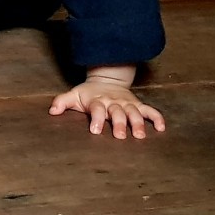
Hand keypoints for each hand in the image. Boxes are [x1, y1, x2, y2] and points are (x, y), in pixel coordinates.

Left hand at [49, 79, 165, 138]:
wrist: (106, 78)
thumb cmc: (88, 93)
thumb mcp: (73, 95)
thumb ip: (62, 102)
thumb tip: (51, 111)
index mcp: (97, 101)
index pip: (97, 109)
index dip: (96, 119)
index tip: (94, 130)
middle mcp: (113, 102)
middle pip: (117, 113)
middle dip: (119, 124)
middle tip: (120, 137)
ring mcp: (127, 103)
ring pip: (134, 112)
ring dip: (138, 123)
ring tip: (140, 136)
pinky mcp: (137, 104)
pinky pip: (150, 110)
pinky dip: (157, 118)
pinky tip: (162, 128)